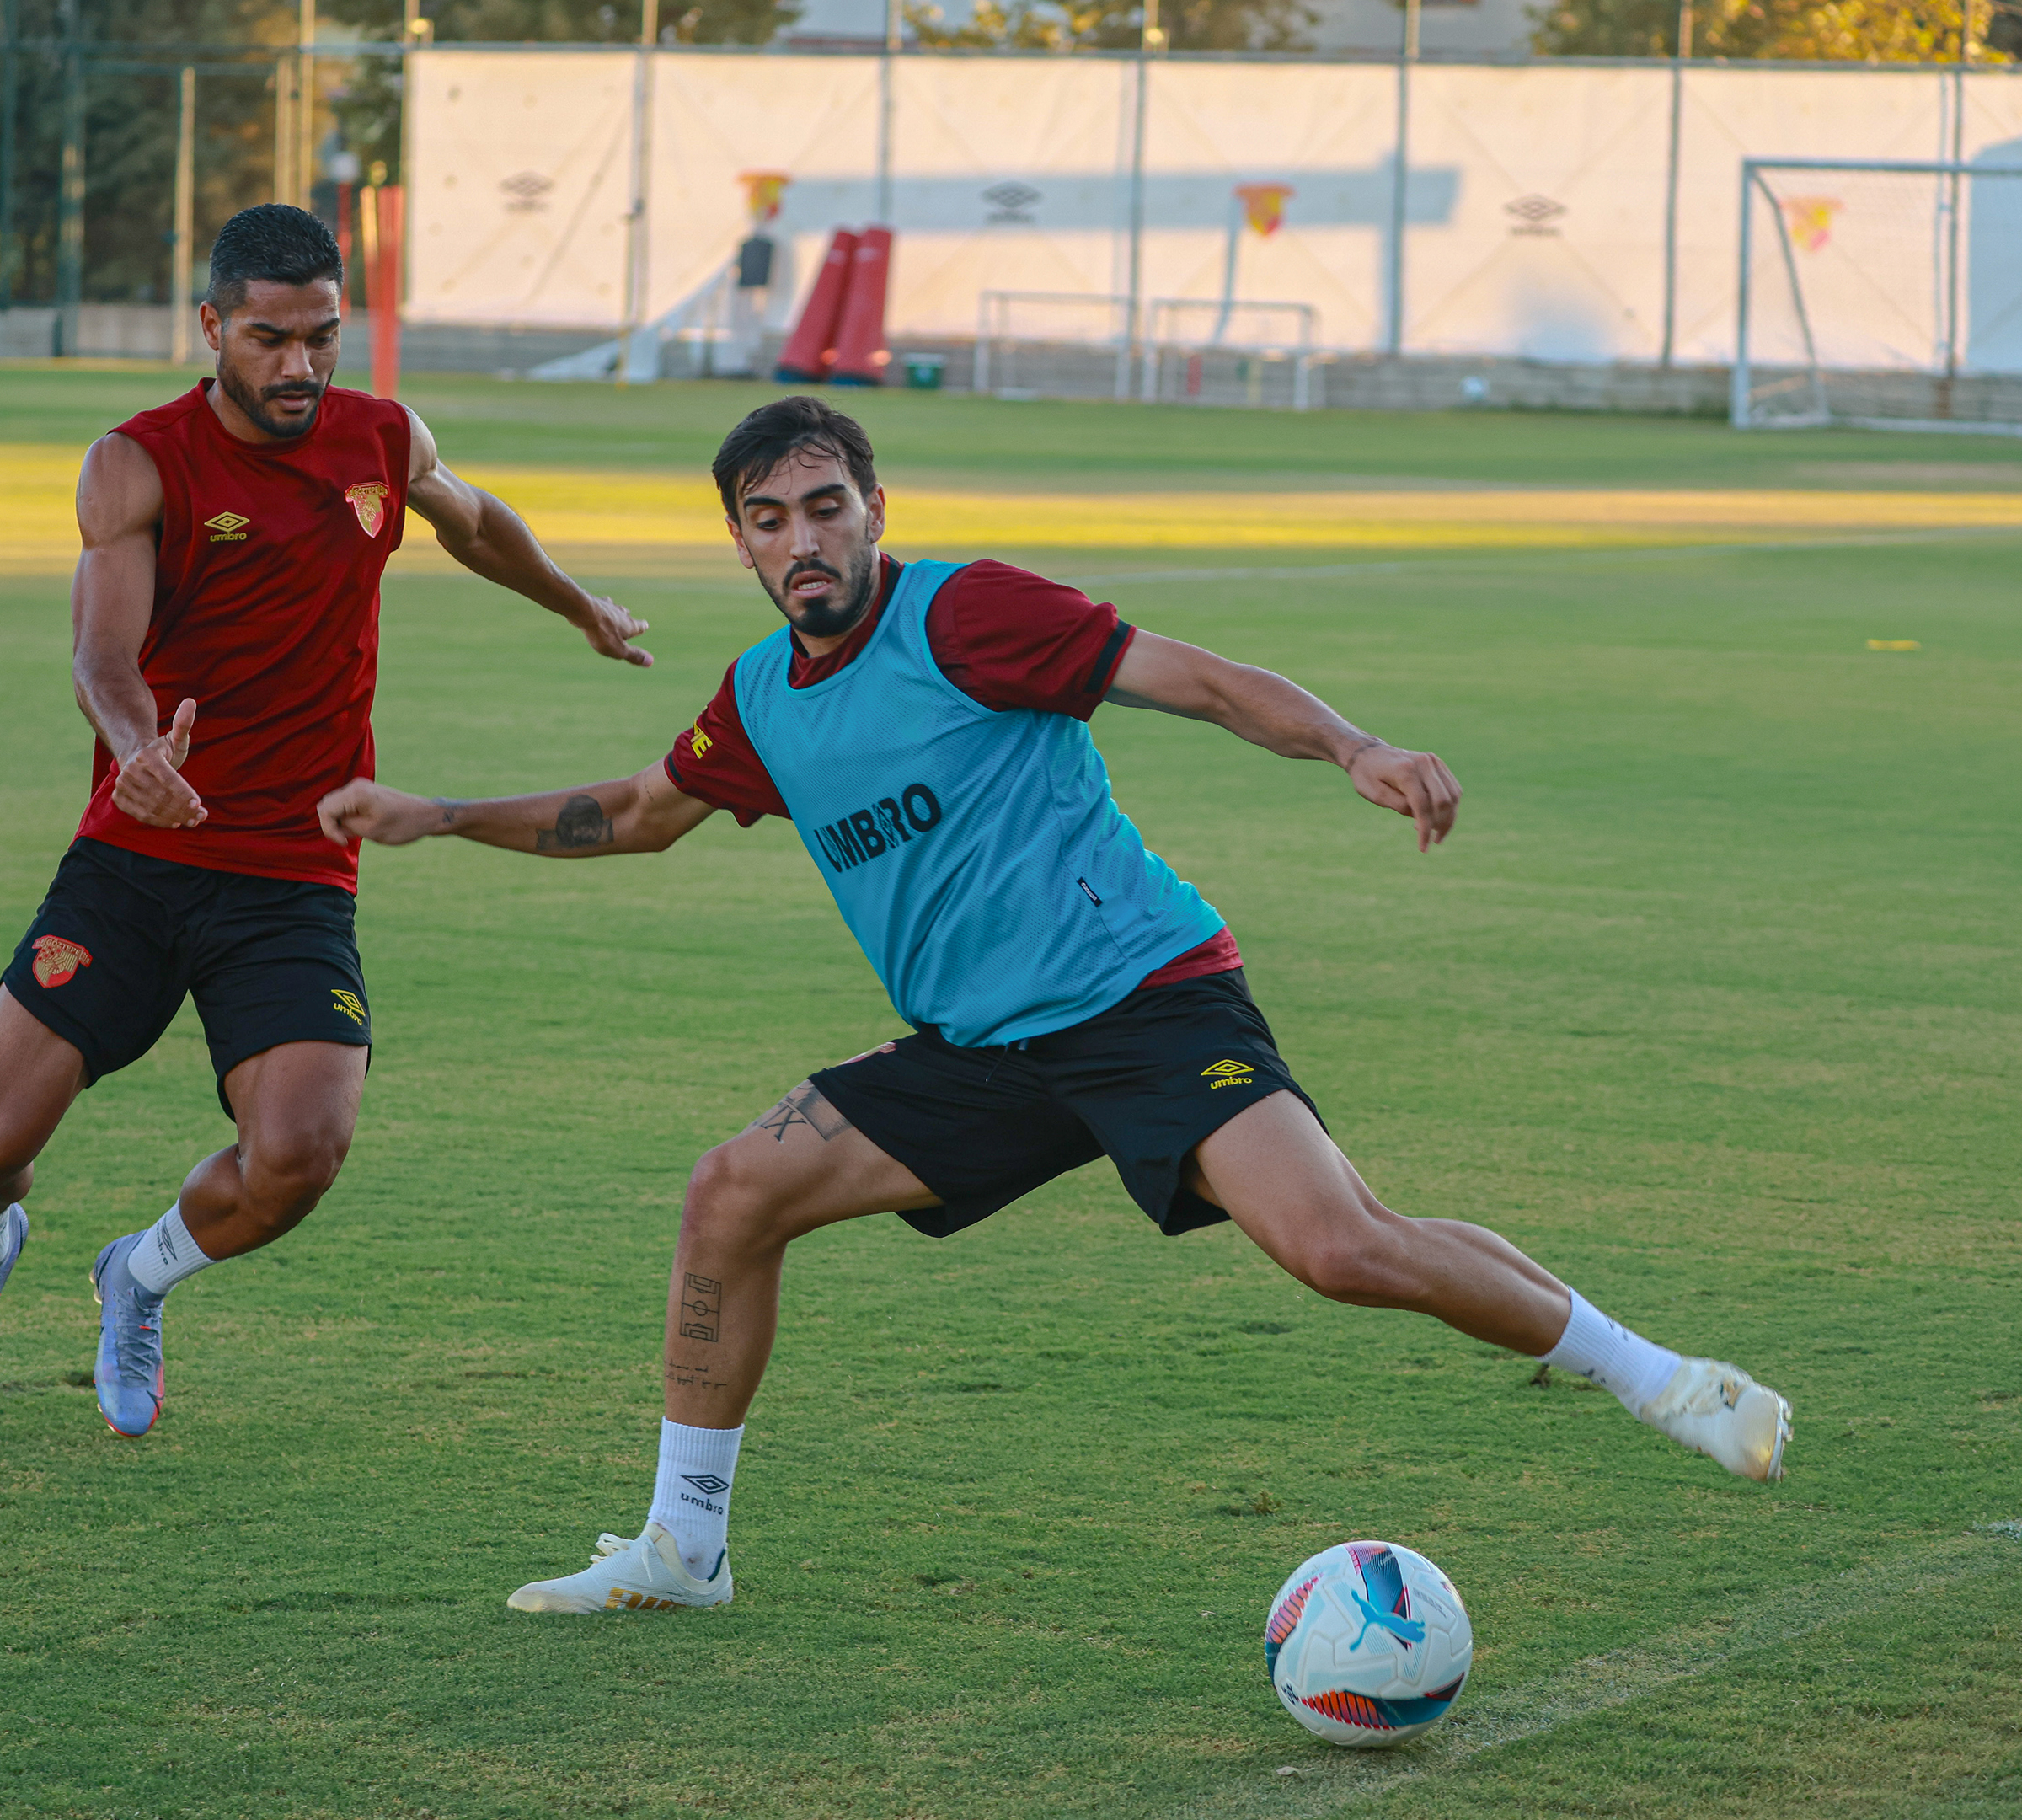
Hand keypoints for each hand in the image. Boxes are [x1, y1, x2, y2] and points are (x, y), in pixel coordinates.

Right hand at [112, 697, 205, 828]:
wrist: (133, 757)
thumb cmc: (160, 750)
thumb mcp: (174, 738)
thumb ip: (183, 724)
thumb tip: (191, 701)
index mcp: (147, 757)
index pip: (168, 779)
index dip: (183, 792)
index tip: (199, 803)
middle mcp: (131, 771)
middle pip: (162, 796)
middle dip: (184, 808)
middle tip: (202, 815)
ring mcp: (123, 785)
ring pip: (153, 807)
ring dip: (176, 816)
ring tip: (194, 820)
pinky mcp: (119, 797)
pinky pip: (141, 814)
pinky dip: (160, 821)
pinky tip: (176, 822)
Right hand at [317, 778, 443, 847]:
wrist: (425, 815)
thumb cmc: (402, 825)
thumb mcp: (371, 831)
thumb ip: (347, 826)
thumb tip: (334, 823)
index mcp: (356, 794)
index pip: (326, 811)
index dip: (330, 830)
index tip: (345, 842)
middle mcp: (355, 786)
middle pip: (326, 806)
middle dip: (332, 824)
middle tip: (349, 838)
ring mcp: (360, 787)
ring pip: (335, 805)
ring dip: (340, 821)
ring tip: (357, 833)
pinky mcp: (365, 792)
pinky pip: (346, 805)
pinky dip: (347, 817)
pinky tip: (361, 826)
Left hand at [570, 594, 652, 667]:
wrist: (583, 611)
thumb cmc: (602, 633)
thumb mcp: (618, 650)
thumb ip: (633, 655)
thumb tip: (650, 662)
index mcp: (629, 625)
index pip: (640, 626)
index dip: (642, 627)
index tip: (645, 625)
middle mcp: (620, 613)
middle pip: (626, 614)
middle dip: (627, 617)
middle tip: (628, 615)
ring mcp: (607, 605)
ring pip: (613, 607)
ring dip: (614, 609)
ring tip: (613, 610)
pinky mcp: (593, 601)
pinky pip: (597, 603)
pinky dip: (598, 605)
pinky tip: (594, 605)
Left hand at [1346, 742, 1461, 851]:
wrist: (1368, 752)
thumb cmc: (1367, 775)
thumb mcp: (1375, 795)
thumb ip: (1399, 806)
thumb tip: (1421, 818)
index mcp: (1405, 771)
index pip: (1422, 805)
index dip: (1425, 830)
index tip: (1423, 848)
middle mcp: (1423, 763)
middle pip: (1443, 800)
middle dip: (1440, 825)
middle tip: (1431, 840)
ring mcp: (1433, 761)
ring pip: (1453, 795)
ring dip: (1449, 818)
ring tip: (1436, 832)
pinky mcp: (1437, 763)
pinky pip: (1452, 788)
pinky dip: (1449, 806)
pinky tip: (1438, 817)